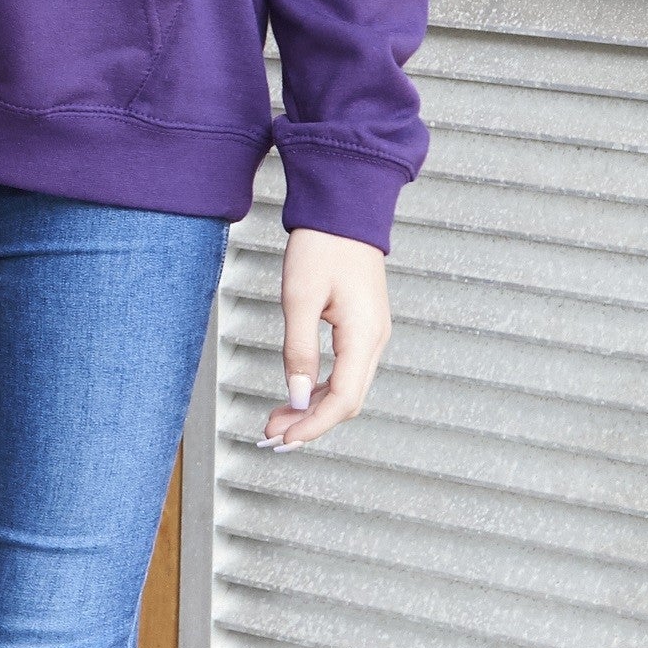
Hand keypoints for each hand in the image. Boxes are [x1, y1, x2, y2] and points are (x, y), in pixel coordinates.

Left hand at [259, 227, 389, 449]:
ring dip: (314, 407)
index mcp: (364, 337)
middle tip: (273, 434)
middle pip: (347, 400)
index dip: (313, 426)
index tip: (283, 439)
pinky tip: (299, 392)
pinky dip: (322, 386)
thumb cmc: (322, 246)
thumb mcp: (300, 297)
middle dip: (311, 423)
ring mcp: (371, 334)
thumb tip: (297, 398)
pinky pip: (346, 369)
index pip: (343, 401)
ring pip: (347, 387)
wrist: (342, 209)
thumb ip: (299, 350)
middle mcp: (374, 341)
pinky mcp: (362, 325)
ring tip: (278, 418)